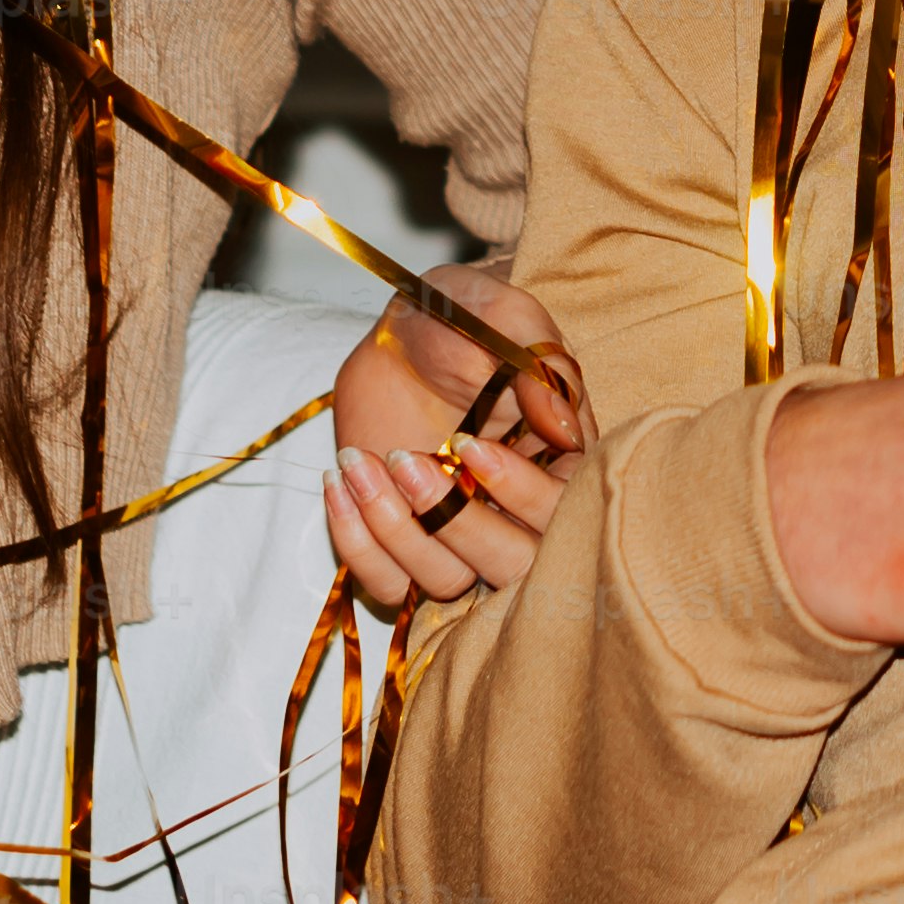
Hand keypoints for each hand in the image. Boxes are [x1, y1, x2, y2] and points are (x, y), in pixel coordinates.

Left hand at [322, 267, 578, 616]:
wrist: (403, 331)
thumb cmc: (466, 320)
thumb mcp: (510, 321)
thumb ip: (544, 368)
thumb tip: (564, 429)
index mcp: (559, 464)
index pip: (564, 513)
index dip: (521, 493)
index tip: (469, 443)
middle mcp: (515, 513)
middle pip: (510, 567)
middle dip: (456, 523)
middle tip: (409, 461)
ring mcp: (456, 535)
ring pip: (445, 580)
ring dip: (396, 531)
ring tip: (361, 462)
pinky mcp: (402, 543)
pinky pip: (387, 583)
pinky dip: (358, 546)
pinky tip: (339, 483)